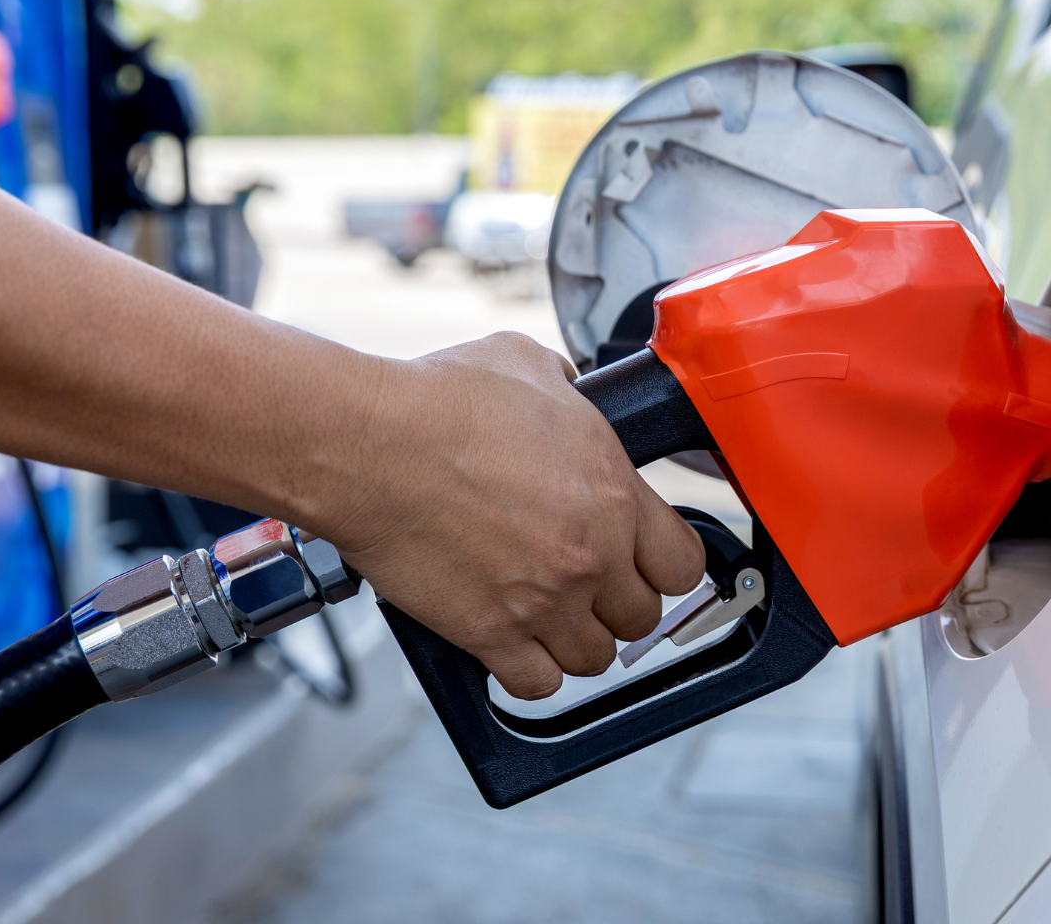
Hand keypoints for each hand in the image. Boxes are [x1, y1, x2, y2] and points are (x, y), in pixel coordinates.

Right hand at [309, 332, 704, 699]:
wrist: (367, 444)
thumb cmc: (439, 401)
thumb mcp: (530, 366)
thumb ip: (570, 392)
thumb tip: (572, 395)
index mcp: (614, 493)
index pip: (683, 565)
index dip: (665, 566)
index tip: (645, 563)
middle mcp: (590, 556)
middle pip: (641, 617)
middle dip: (618, 603)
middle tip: (589, 586)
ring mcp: (543, 601)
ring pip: (594, 658)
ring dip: (576, 641)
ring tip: (550, 615)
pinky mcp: (490, 634)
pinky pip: (537, 684)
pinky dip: (530, 672)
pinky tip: (516, 645)